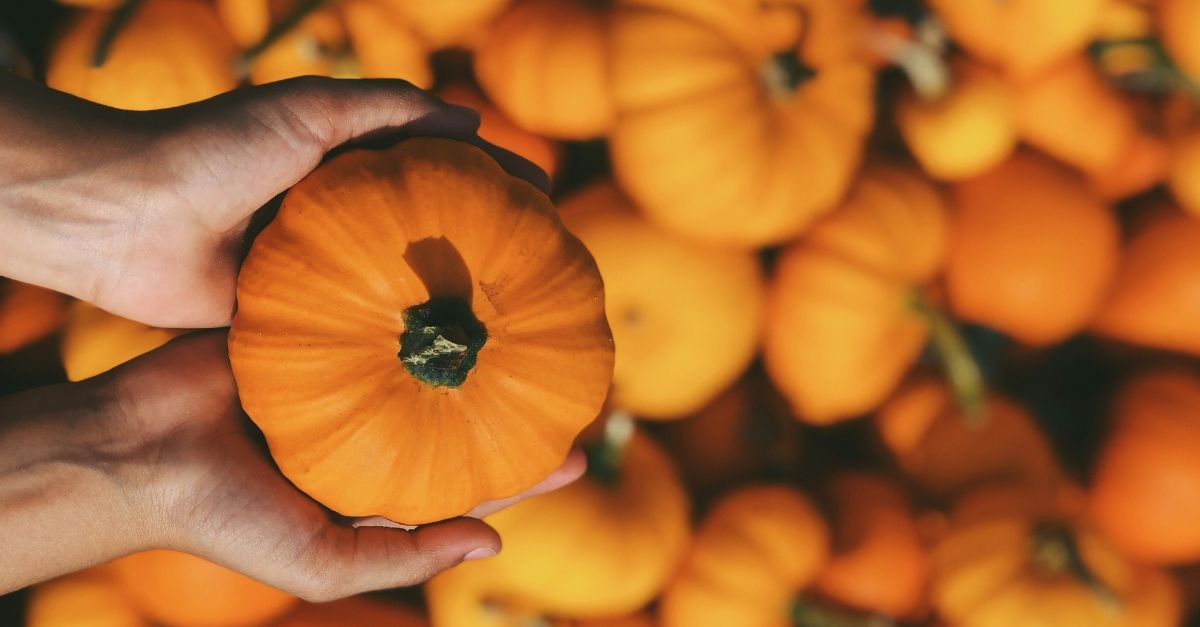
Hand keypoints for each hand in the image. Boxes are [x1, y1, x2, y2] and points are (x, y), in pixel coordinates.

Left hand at [0, 73, 548, 327]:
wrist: (123, 218)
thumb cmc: (211, 151)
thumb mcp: (304, 112)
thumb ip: (383, 109)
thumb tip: (472, 123)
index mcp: (349, 172)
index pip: (442, 176)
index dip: (497, 188)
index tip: (549, 205)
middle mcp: (343, 227)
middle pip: (434, 239)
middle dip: (489, 254)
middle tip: (546, 275)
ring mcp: (322, 278)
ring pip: (402, 295)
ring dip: (452, 311)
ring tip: (513, 330)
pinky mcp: (295, 324)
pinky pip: (355, 339)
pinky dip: (394, 353)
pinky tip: (440, 371)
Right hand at [0, 331, 584, 597]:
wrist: (135, 448)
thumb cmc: (225, 516)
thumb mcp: (320, 561)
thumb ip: (406, 559)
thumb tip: (495, 546)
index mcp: (373, 487)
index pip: (468, 479)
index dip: (524, 471)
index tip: (580, 450)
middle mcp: (367, 431)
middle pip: (455, 409)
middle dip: (510, 394)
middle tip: (572, 369)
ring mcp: (341, 380)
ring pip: (421, 356)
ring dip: (469, 338)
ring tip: (528, 314)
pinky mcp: (310, 332)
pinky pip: (370, 315)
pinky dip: (409, 303)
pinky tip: (455, 280)